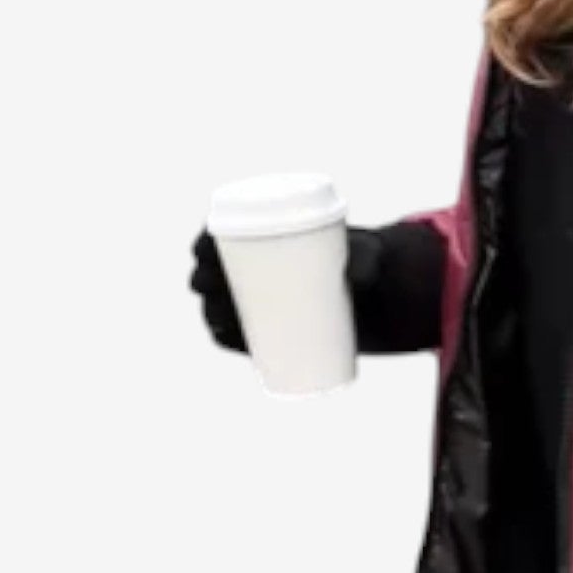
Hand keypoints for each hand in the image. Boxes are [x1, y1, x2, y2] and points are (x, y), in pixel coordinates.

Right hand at [189, 222, 444, 356]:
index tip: (206, 251)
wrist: (369, 290)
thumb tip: (358, 277)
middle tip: (216, 286)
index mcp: (260, 236)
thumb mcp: (365, 254)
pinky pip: (234, 333)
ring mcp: (254, 299)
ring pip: (217, 305)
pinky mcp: (264, 326)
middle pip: (209, 273)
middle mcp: (250, 268)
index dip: (203, 244)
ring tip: (223, 318)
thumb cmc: (358, 259)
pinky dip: (226, 336)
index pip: (216, 237)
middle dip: (204, 280)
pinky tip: (225, 336)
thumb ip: (362, 260)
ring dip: (213, 311)